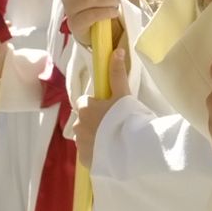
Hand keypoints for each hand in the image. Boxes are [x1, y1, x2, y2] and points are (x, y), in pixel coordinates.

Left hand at [74, 46, 131, 168]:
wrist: (133, 148)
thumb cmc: (128, 118)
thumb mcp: (123, 93)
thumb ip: (117, 73)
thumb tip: (117, 50)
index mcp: (85, 107)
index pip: (85, 103)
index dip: (97, 106)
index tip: (110, 111)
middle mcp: (78, 125)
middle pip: (84, 121)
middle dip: (95, 122)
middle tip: (115, 126)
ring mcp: (81, 144)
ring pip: (85, 138)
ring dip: (95, 138)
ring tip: (114, 141)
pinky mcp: (85, 160)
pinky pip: (89, 154)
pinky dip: (96, 153)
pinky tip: (111, 153)